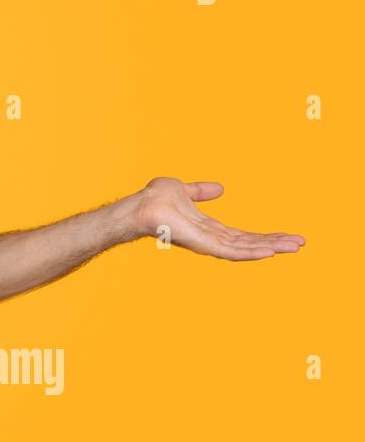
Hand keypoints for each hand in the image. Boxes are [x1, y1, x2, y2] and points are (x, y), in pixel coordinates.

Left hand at [129, 176, 304, 259]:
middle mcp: (211, 238)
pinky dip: (251, 253)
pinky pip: (231, 252)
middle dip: (275, 244)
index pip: (242, 235)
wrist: (141, 204)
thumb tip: (220, 188)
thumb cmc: (155, 199)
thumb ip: (201, 192)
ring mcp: (207, 243)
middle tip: (300, 244)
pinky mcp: (202, 244)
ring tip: (294, 247)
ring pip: (245, 249)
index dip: (264, 236)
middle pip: (249, 244)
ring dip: (270, 247)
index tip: (287, 236)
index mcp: (209, 228)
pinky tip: (270, 251)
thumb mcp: (185, 190)